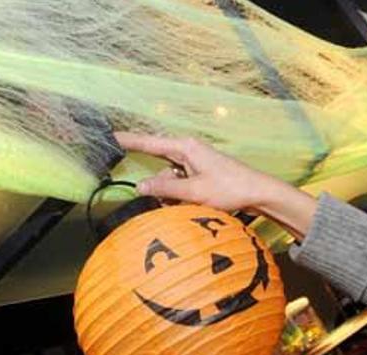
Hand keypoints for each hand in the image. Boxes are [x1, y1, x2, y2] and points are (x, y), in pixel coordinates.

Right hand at [115, 132, 316, 239]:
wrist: (259, 193)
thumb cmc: (230, 189)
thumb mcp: (194, 191)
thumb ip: (165, 188)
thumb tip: (140, 186)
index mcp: (185, 147)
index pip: (149, 142)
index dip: (128, 141)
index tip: (107, 136)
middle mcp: (188, 151)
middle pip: (158, 164)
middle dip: (157, 182)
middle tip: (166, 195)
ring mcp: (195, 162)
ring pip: (169, 177)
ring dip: (171, 193)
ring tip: (189, 204)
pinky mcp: (201, 174)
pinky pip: (181, 183)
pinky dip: (181, 195)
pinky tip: (192, 204)